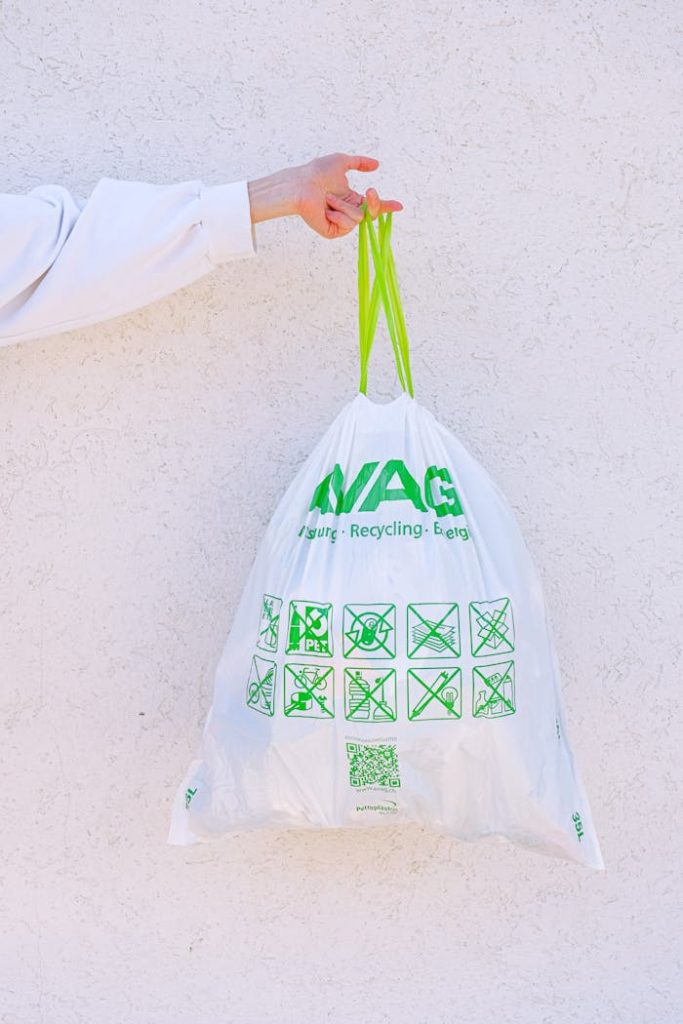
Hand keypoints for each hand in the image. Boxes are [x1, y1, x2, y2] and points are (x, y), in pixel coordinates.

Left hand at [247, 152, 402, 238]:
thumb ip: (360, 162)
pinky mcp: (333, 232)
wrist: (301, 185)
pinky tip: (325, 209)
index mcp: (351, 199)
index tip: (399, 206)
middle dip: (374, 202)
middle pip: (372, 214)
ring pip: (358, 216)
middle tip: (371, 191)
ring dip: (343, 204)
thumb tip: (376, 164)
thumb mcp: (342, 161)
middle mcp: (347, 212)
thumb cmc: (317, 172)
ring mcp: (341, 224)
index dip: (385, 205)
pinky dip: (338, 214)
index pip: (372, 205)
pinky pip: (348, 224)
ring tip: (327, 198)